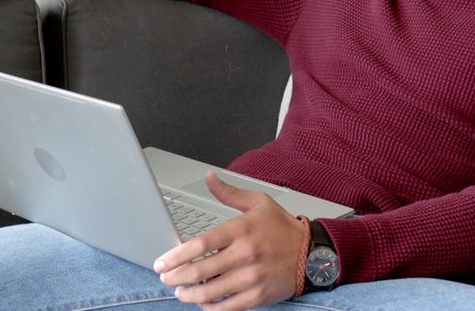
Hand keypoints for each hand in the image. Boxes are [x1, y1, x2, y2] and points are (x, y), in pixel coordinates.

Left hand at [156, 171, 306, 309]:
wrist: (312, 253)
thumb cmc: (283, 228)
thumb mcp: (258, 203)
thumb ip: (229, 193)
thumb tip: (209, 177)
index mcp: (241, 229)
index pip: (200, 243)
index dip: (176, 255)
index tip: (162, 262)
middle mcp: (245, 254)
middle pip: (200, 270)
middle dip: (176, 277)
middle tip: (165, 278)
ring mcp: (251, 277)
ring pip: (210, 291)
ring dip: (188, 295)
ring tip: (179, 292)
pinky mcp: (258, 296)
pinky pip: (228, 306)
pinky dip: (210, 307)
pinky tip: (202, 303)